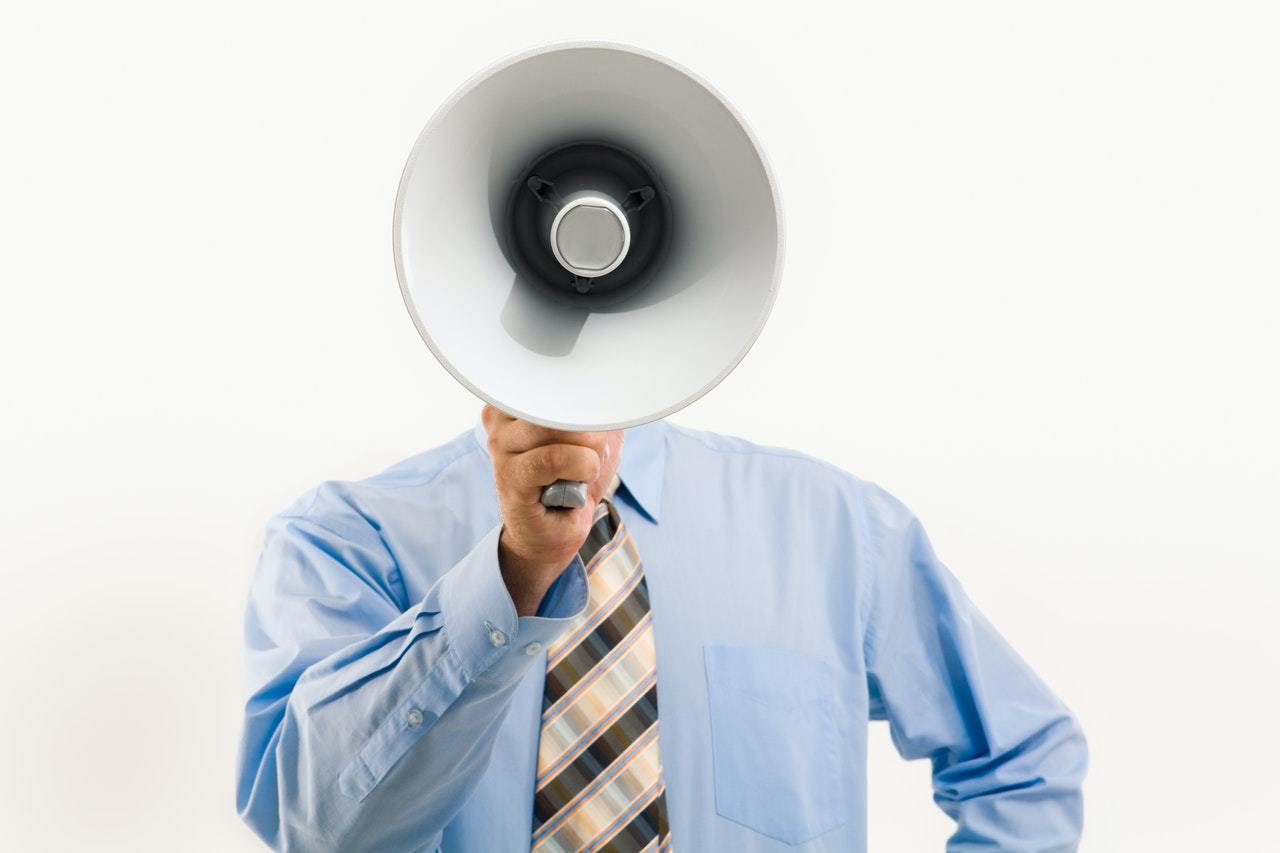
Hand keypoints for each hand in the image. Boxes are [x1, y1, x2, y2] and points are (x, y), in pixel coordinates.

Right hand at [482, 405, 623, 615]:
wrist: (553, 532)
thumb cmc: (571, 482)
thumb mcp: (593, 437)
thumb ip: (599, 409)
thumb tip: (620, 388)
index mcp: (517, 402)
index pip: (556, 380)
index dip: (584, 399)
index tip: (596, 417)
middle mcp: (501, 420)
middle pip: (561, 404)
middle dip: (591, 432)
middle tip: (591, 454)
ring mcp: (502, 449)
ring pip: (560, 432)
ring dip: (588, 454)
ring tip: (582, 471)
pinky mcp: (511, 478)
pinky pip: (554, 458)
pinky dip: (580, 468)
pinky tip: (579, 481)